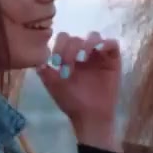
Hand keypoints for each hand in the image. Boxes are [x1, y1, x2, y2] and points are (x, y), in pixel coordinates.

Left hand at [36, 31, 122, 148]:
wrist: (89, 116)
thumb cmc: (72, 102)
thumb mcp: (54, 86)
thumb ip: (45, 72)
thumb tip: (38, 59)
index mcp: (69, 57)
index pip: (64, 39)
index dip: (59, 45)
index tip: (56, 60)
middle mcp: (84, 53)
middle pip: (77, 37)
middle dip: (70, 47)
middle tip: (68, 62)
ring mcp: (99, 56)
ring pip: (94, 36)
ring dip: (86, 43)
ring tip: (82, 57)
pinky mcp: (113, 60)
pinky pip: (112, 44)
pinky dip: (105, 44)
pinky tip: (97, 52)